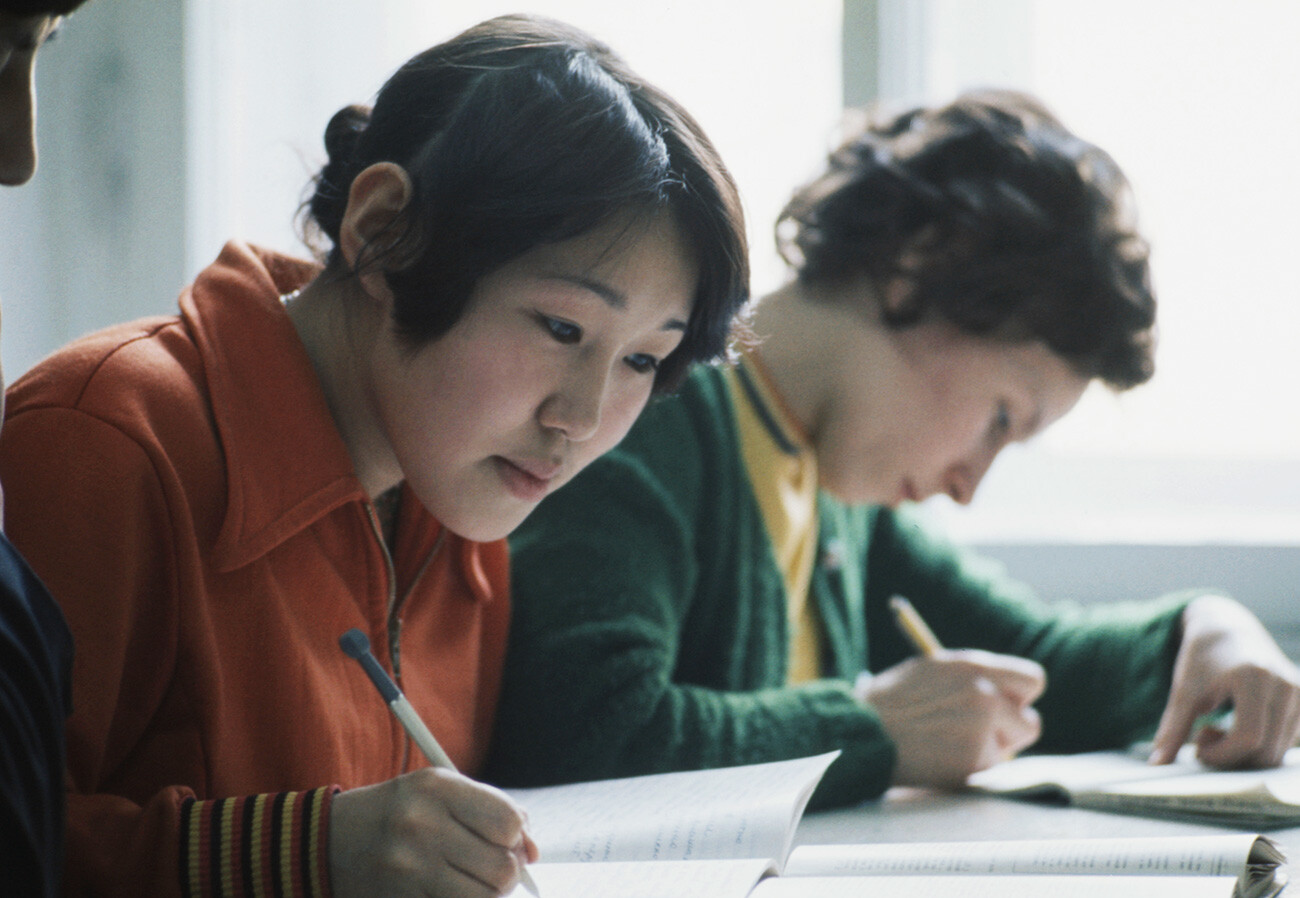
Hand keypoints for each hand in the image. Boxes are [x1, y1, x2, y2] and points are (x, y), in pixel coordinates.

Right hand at [329, 767, 539, 897]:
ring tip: (468, 882)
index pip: (508, 823)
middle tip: (490, 869)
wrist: (328, 841)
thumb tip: (534, 852)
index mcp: (434, 787)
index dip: (517, 838)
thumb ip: (491, 811)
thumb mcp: (439, 793)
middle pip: (501, 868)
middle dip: (506, 873)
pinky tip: (446, 892)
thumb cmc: (399, 813)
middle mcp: (419, 824)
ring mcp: (406, 868)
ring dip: (485, 895)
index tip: (507, 842)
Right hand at [861, 648, 1045, 787]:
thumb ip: (970, 678)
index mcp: (973, 666)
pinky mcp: (973, 760)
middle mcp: (983, 694)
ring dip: (990, 749)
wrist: (862, 732)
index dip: (1020, 696)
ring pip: (1009, 748)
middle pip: (1030, 721)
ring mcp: (980, 728)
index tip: (1007, 704)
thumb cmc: (890, 702)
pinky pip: (987, 767)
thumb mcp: (930, 670)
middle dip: (1011, 730)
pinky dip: (969, 766)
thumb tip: (1003, 691)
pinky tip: (940, 756)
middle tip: (985, 733)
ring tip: (952, 743)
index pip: (1032, 680)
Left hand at [1150, 594, 1299, 767]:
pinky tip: (1239, 729)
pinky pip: (1287, 742)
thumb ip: (1173, 728)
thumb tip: (1158, 765)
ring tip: (1219, 730)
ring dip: (1245, 753)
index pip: (1248, 736)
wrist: (1228, 630)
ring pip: (1279, 751)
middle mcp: (1286, 685)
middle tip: (1203, 738)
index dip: (1221, 754)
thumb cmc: (1203, 659)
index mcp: (1253, 677)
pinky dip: (1262, 746)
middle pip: (1267, 750)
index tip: (1197, 749)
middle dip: (1232, 757)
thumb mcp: (1183, 690)